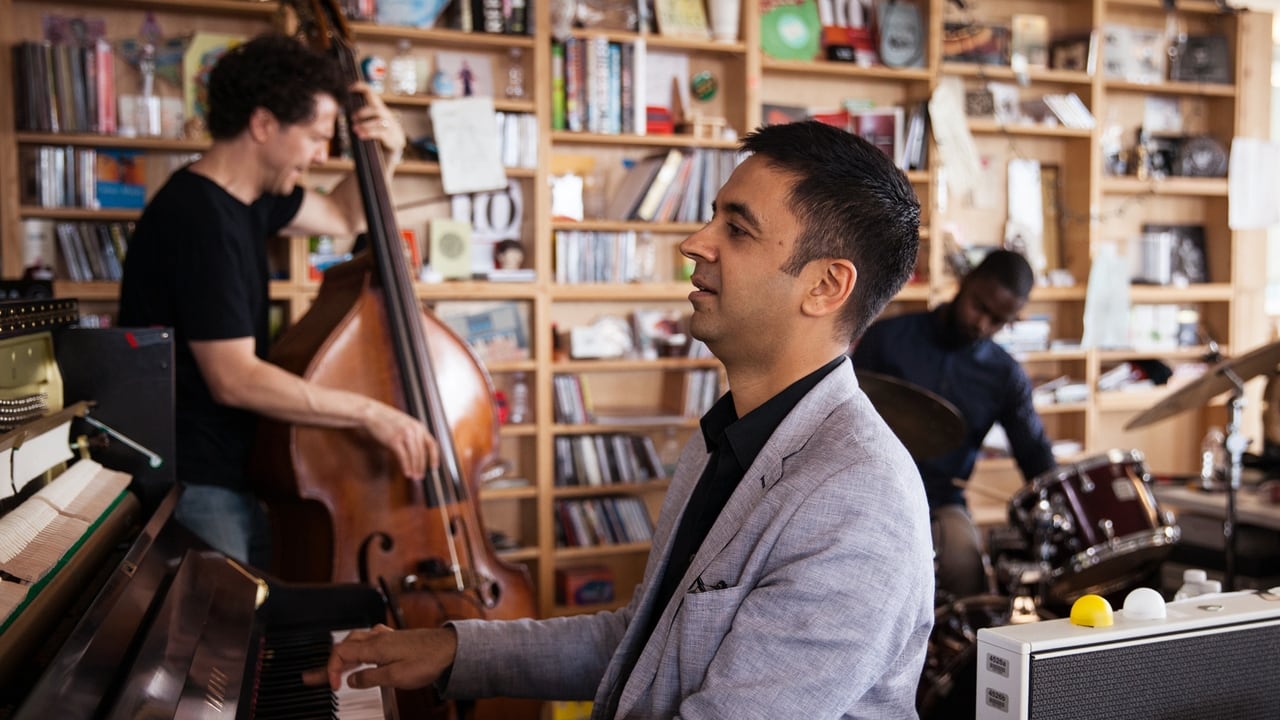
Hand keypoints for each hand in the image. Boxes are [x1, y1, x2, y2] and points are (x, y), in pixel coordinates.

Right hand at [303, 625, 457, 691]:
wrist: (451, 648)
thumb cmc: (427, 660)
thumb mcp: (395, 676)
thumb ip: (370, 678)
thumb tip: (351, 681)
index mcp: (374, 646)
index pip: (340, 653)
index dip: (331, 670)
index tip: (334, 686)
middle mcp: (378, 638)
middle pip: (344, 645)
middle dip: (330, 662)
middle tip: (316, 677)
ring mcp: (387, 637)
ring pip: (356, 641)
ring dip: (343, 655)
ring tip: (334, 668)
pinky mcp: (396, 639)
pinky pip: (370, 641)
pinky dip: (359, 650)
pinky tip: (362, 655)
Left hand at [349, 81, 405, 159]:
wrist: (394, 147)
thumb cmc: (379, 133)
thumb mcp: (371, 122)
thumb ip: (362, 117)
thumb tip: (347, 113)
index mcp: (379, 109)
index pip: (372, 93)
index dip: (362, 87)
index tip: (349, 87)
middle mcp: (386, 115)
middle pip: (376, 108)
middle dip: (363, 112)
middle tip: (352, 118)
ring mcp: (390, 126)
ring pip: (379, 121)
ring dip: (365, 124)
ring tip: (355, 129)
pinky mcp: (391, 137)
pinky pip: (381, 133)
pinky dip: (369, 133)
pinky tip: (361, 136)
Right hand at [363, 400, 438, 480]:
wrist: (373, 413)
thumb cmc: (388, 421)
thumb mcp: (406, 424)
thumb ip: (414, 435)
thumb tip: (418, 454)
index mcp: (419, 426)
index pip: (432, 444)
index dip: (434, 457)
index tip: (434, 467)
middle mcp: (414, 430)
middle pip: (422, 453)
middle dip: (422, 467)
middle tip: (421, 476)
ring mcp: (405, 435)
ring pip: (414, 456)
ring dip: (415, 468)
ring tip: (414, 477)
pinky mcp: (394, 440)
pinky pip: (403, 456)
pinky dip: (406, 466)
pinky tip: (406, 472)